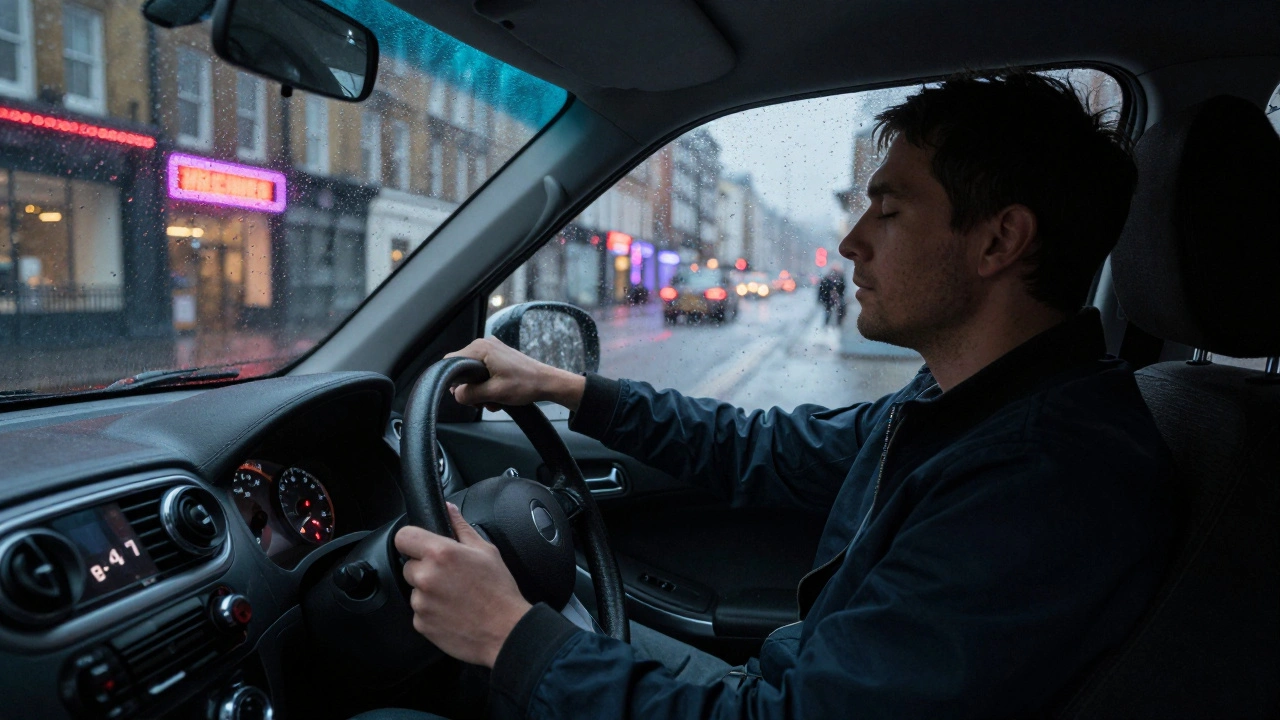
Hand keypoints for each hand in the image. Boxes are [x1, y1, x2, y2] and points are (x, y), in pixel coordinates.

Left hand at [395, 503, 532, 667]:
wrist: (505, 631)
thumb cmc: (499, 592)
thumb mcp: (486, 551)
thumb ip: (461, 527)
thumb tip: (449, 509)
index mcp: (440, 554)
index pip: (404, 537)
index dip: (412, 539)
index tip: (421, 545)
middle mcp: (426, 577)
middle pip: (409, 565)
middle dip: (425, 567)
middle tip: (450, 575)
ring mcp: (421, 603)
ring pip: (414, 589)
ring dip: (428, 591)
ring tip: (455, 596)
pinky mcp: (421, 623)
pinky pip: (419, 611)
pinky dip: (432, 611)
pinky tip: (453, 611)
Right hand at [445, 337, 585, 411]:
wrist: (547, 383)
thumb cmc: (525, 385)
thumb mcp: (494, 393)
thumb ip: (470, 394)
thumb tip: (456, 395)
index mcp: (480, 348)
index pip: (451, 361)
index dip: (453, 380)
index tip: (464, 394)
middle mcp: (484, 345)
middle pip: (462, 369)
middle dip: (470, 389)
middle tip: (482, 400)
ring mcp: (492, 350)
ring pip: (473, 374)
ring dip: (480, 391)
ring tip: (494, 399)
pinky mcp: (498, 357)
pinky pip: (483, 373)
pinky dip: (488, 386)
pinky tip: (498, 395)